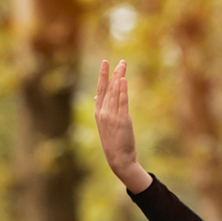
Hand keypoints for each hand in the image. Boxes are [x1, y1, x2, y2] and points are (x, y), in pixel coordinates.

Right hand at [92, 60, 151, 191]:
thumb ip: (103, 109)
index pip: (100, 90)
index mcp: (99, 113)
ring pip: (115, 93)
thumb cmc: (113, 143)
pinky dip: (122, 90)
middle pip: (109, 88)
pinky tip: (123, 80)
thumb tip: (98, 96)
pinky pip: (122, 102)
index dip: (103, 75)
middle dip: (114, 73)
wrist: (118, 160)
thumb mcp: (105, 125)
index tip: (105, 62)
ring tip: (123, 65)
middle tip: (121, 61)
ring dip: (120, 77)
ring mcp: (112, 116)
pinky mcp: (122, 121)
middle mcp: (103, 113)